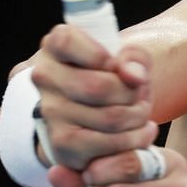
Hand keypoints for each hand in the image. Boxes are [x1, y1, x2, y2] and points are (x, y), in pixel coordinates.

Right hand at [27, 24, 157, 186]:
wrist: (98, 111)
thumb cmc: (112, 77)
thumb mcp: (127, 58)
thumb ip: (135, 57)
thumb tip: (133, 76)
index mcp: (55, 46)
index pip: (67, 42)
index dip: (101, 56)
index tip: (115, 66)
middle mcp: (45, 78)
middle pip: (99, 87)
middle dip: (131, 94)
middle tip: (140, 96)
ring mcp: (50, 112)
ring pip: (109, 117)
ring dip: (137, 117)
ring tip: (141, 113)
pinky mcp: (62, 143)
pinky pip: (108, 144)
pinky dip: (134, 140)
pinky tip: (141, 132)